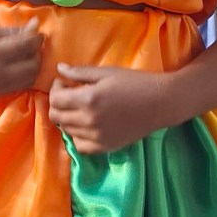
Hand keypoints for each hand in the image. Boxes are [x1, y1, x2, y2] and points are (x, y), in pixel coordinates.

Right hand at [0, 22, 43, 99]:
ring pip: (27, 81)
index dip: (37, 39)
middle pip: (31, 67)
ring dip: (32, 68)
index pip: (26, 47)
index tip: (39, 33)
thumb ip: (12, 32)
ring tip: (27, 55)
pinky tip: (17, 67)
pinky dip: (22, 78)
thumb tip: (35, 27)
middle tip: (33, 44)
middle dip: (37, 54)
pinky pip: (16, 88)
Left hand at [49, 65, 168, 154]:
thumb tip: (59, 69)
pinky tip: (86, 126)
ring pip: (66, 131)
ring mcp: (97, 136)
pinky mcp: (105, 147)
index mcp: (88, 99)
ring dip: (67, 118)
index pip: (55, 99)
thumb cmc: (135, 83)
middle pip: (57, 116)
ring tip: (79, 108)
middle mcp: (89, 120)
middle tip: (69, 95)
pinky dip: (78, 136)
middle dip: (58, 103)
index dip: (55, 89)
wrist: (161, 103)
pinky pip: (80, 146)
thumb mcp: (107, 72)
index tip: (63, 83)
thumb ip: (80, 72)